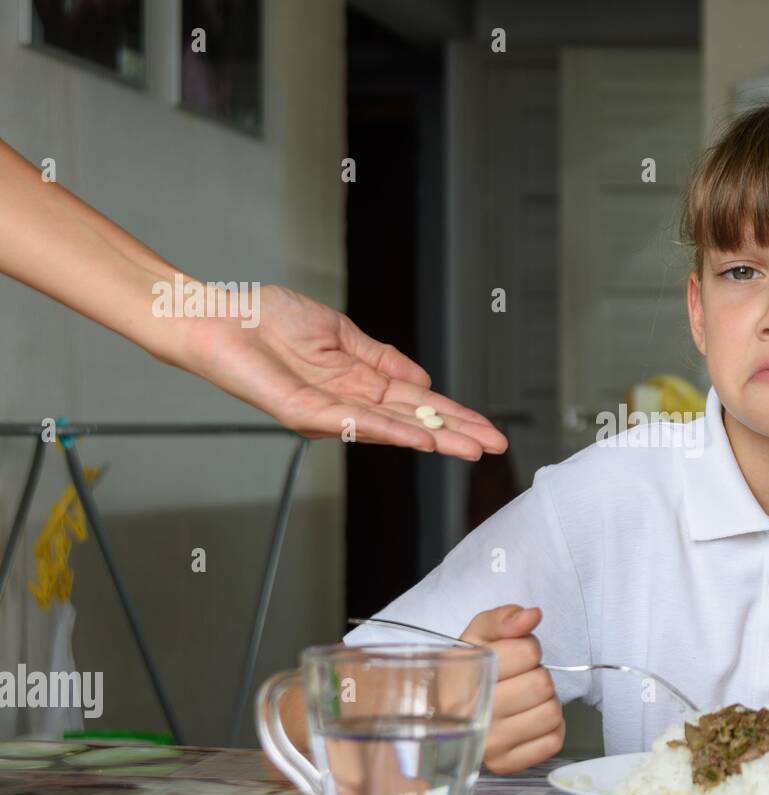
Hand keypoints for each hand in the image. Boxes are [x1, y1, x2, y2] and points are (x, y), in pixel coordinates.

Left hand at [176, 284, 506, 459]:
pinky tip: (421, 439)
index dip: (454, 416)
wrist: (218, 317)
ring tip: (471, 449)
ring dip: (435, 441)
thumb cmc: (266, 318)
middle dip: (457, 435)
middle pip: (414, 423)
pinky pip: (354, 424)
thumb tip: (424, 382)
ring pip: (392, 430)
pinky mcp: (303, 413)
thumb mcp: (340, 332)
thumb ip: (382, 359)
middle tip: (496, 448)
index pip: (418, 405)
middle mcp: (349, 405)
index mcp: (359, 383)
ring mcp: (328, 413)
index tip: (488, 428)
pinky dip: (391, 431)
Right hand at [460, 605, 563, 773]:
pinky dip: (549, 728)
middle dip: (536, 675)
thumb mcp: (477, 635)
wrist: (446, 714)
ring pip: (551, 713)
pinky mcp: (505, 765)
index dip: (527, 648)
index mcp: (463, 677)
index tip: (510, 657)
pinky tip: (528, 720)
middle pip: (542, 684)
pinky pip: (553, 741)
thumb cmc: (468, 671)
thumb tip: (532, 615)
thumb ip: (503, 618)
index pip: (528, 652)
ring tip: (523, 700)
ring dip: (545, 702)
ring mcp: (488, 744)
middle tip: (518, 680)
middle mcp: (471, 714)